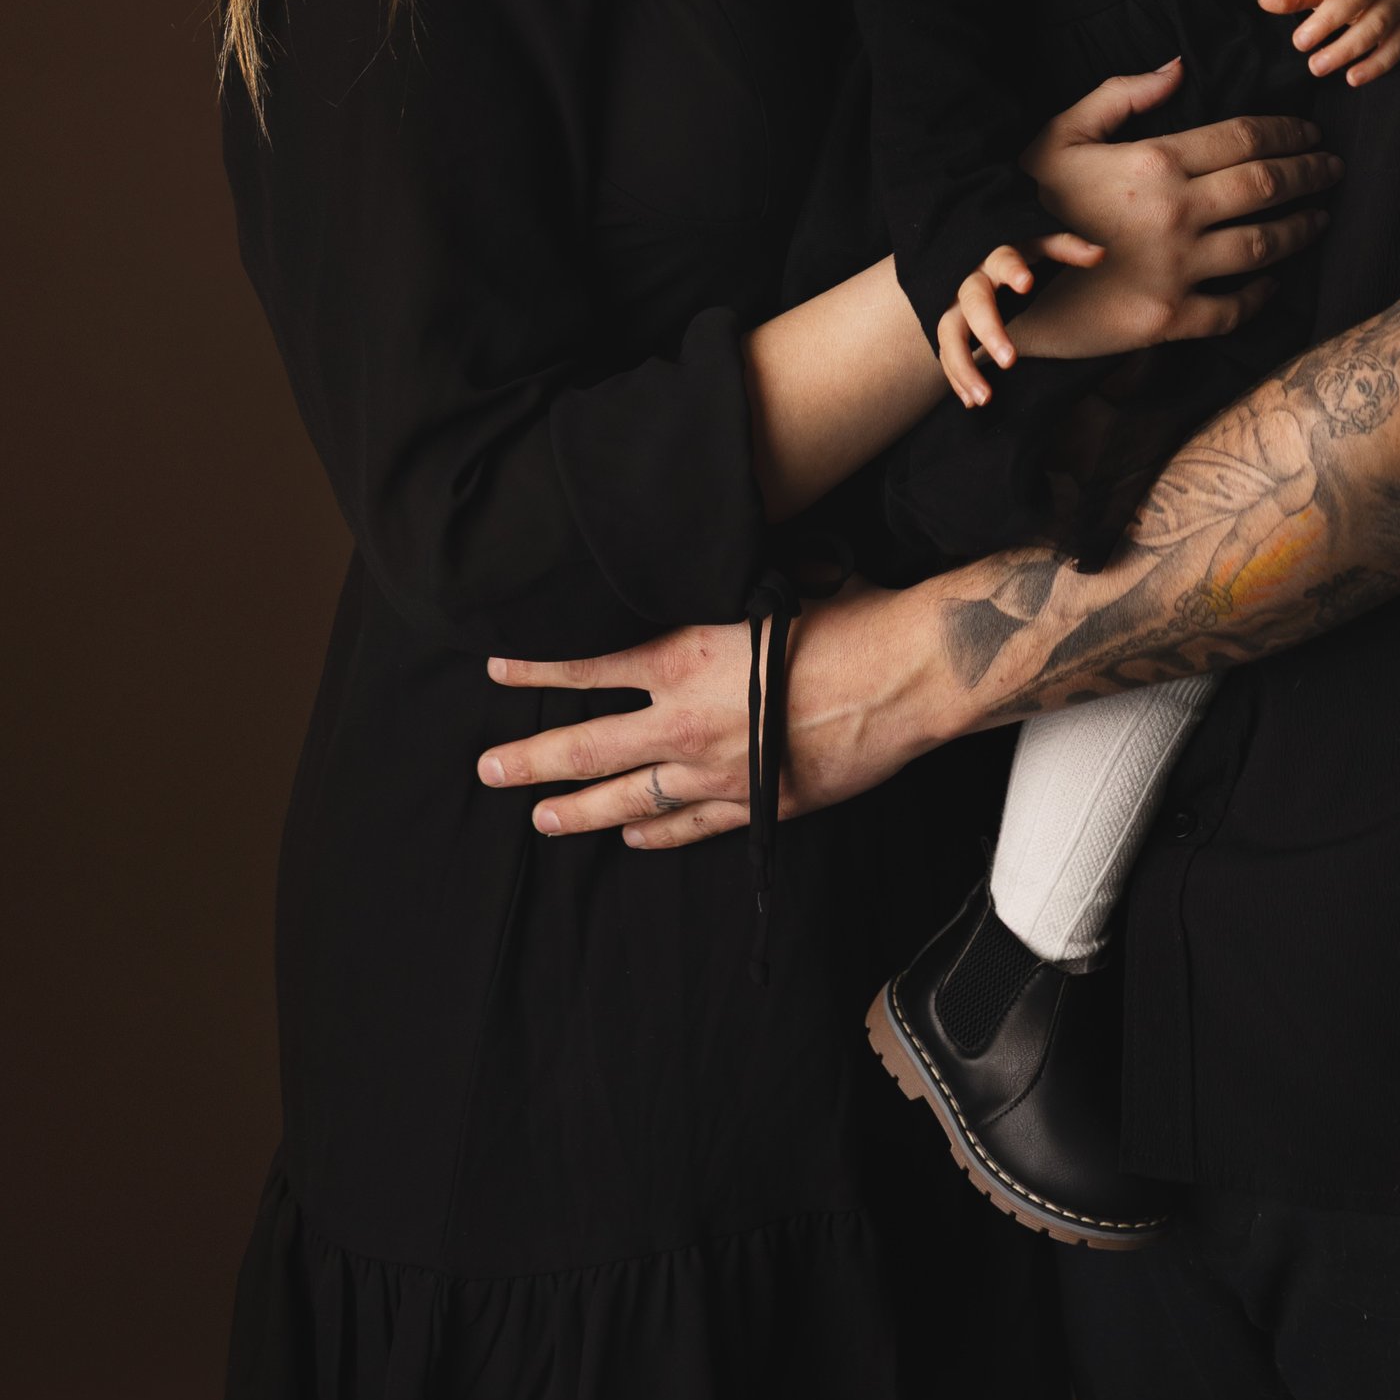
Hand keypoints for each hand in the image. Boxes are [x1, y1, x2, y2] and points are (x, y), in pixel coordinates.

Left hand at [476, 580, 953, 848]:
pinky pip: (692, 824)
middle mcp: (690, 722)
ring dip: (580, 809)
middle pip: (590, 747)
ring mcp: (722, 771)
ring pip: (631, 798)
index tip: (496, 668)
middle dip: (531, 760)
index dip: (538, 669)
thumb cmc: (849, 615)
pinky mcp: (762, 801)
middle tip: (489, 770)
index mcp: (686, 657)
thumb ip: (720, 590)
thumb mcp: (768, 586)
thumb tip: (694, 566)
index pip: (590, 666)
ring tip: (541, 818)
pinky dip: (655, 831)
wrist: (911, 674)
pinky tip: (631, 833)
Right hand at [937, 239, 1100, 404]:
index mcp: (996, 257)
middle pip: (973, 303)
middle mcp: (970, 279)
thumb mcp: (1040, 244)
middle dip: (989, 331)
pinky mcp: (949, 325)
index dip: (1013, 270)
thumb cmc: (1017, 252)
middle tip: (1010, 361)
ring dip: (964, 367)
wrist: (974, 255)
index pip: (1003, 259)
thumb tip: (1100, 254)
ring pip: (948, 333)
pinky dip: (956, 377)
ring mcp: (954, 304)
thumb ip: (1067, 248)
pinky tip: (971, 401)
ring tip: (984, 398)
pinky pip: (945, 352)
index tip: (1027, 283)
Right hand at [1014, 58, 1339, 360]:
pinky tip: (1274, 280)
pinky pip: (1236, 307)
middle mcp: (1176, 213)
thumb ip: (1123, 96)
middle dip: (1312, 173)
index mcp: (1155, 161)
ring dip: (1302, 229)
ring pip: (1265, 245)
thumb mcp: (1063, 134)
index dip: (1288, 132)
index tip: (1311, 132)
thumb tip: (1178, 67)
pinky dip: (1263, 293)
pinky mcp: (1170, 318)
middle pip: (1268, 185)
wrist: (996, 287)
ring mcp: (1177, 269)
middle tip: (1334, 169)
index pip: (1245, 138)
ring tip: (1318, 217)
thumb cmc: (1028, 200)